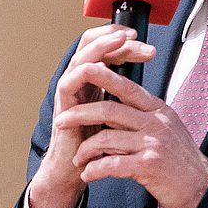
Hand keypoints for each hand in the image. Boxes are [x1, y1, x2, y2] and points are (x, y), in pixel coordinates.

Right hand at [29, 25, 155, 207]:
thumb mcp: (116, 115)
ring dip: (102, 47)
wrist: (76, 170)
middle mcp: (79, 81)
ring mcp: (70, 91)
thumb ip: (123, 97)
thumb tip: (143, 84)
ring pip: (81, 57)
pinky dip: (84, 70)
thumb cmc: (97, 145)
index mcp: (93, 81)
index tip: (144, 42)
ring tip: (120, 41)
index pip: (106, 51)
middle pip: (92, 46)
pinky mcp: (63, 105)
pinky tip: (100, 65)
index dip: (122, 42)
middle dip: (114, 38)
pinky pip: (69, 80)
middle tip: (136, 37)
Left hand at [60, 67, 207, 207]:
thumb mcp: (167, 128)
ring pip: (106, 137)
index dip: (101, 77)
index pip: (126, 87)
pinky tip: (88, 175)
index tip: (79, 72)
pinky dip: (95, 169)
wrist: (203, 190)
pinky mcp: (149, 165)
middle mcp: (156, 122)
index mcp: (159, 110)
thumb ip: (143, 115)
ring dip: (85, 149)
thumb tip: (113, 107)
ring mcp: (153, 142)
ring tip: (77, 160)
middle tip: (61, 120)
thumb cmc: (181, 161)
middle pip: (109, 109)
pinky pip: (111, 163)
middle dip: (80, 114)